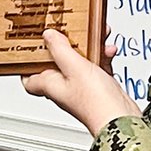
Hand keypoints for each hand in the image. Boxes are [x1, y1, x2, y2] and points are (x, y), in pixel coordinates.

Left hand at [21, 29, 140, 136]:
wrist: (122, 119)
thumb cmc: (96, 104)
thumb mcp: (74, 67)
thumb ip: (60, 49)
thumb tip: (48, 36)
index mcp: (50, 84)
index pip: (29, 77)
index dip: (27, 62)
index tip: (31, 45)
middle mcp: (64, 87)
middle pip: (56, 62)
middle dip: (63, 44)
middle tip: (66, 31)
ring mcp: (82, 87)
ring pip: (79, 61)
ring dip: (87, 46)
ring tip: (94, 34)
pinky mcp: (99, 86)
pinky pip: (97, 65)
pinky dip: (101, 54)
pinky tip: (107, 49)